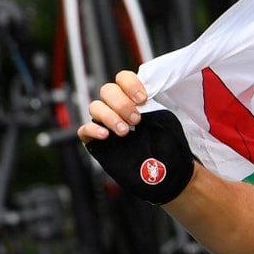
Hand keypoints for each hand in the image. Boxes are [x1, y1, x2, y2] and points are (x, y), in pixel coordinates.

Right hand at [78, 70, 194, 203]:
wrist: (168, 174)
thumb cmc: (169, 147)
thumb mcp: (166, 122)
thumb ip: (152, 106)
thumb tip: (142, 95)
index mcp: (134, 99)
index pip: (123, 79)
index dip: (130, 84)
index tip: (142, 99)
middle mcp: (117, 108)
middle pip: (107, 90)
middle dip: (121, 103)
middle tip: (136, 120)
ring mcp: (106, 124)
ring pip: (95, 107)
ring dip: (109, 116)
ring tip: (125, 132)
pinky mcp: (97, 142)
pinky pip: (84, 130)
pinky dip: (92, 129)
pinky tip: (106, 135)